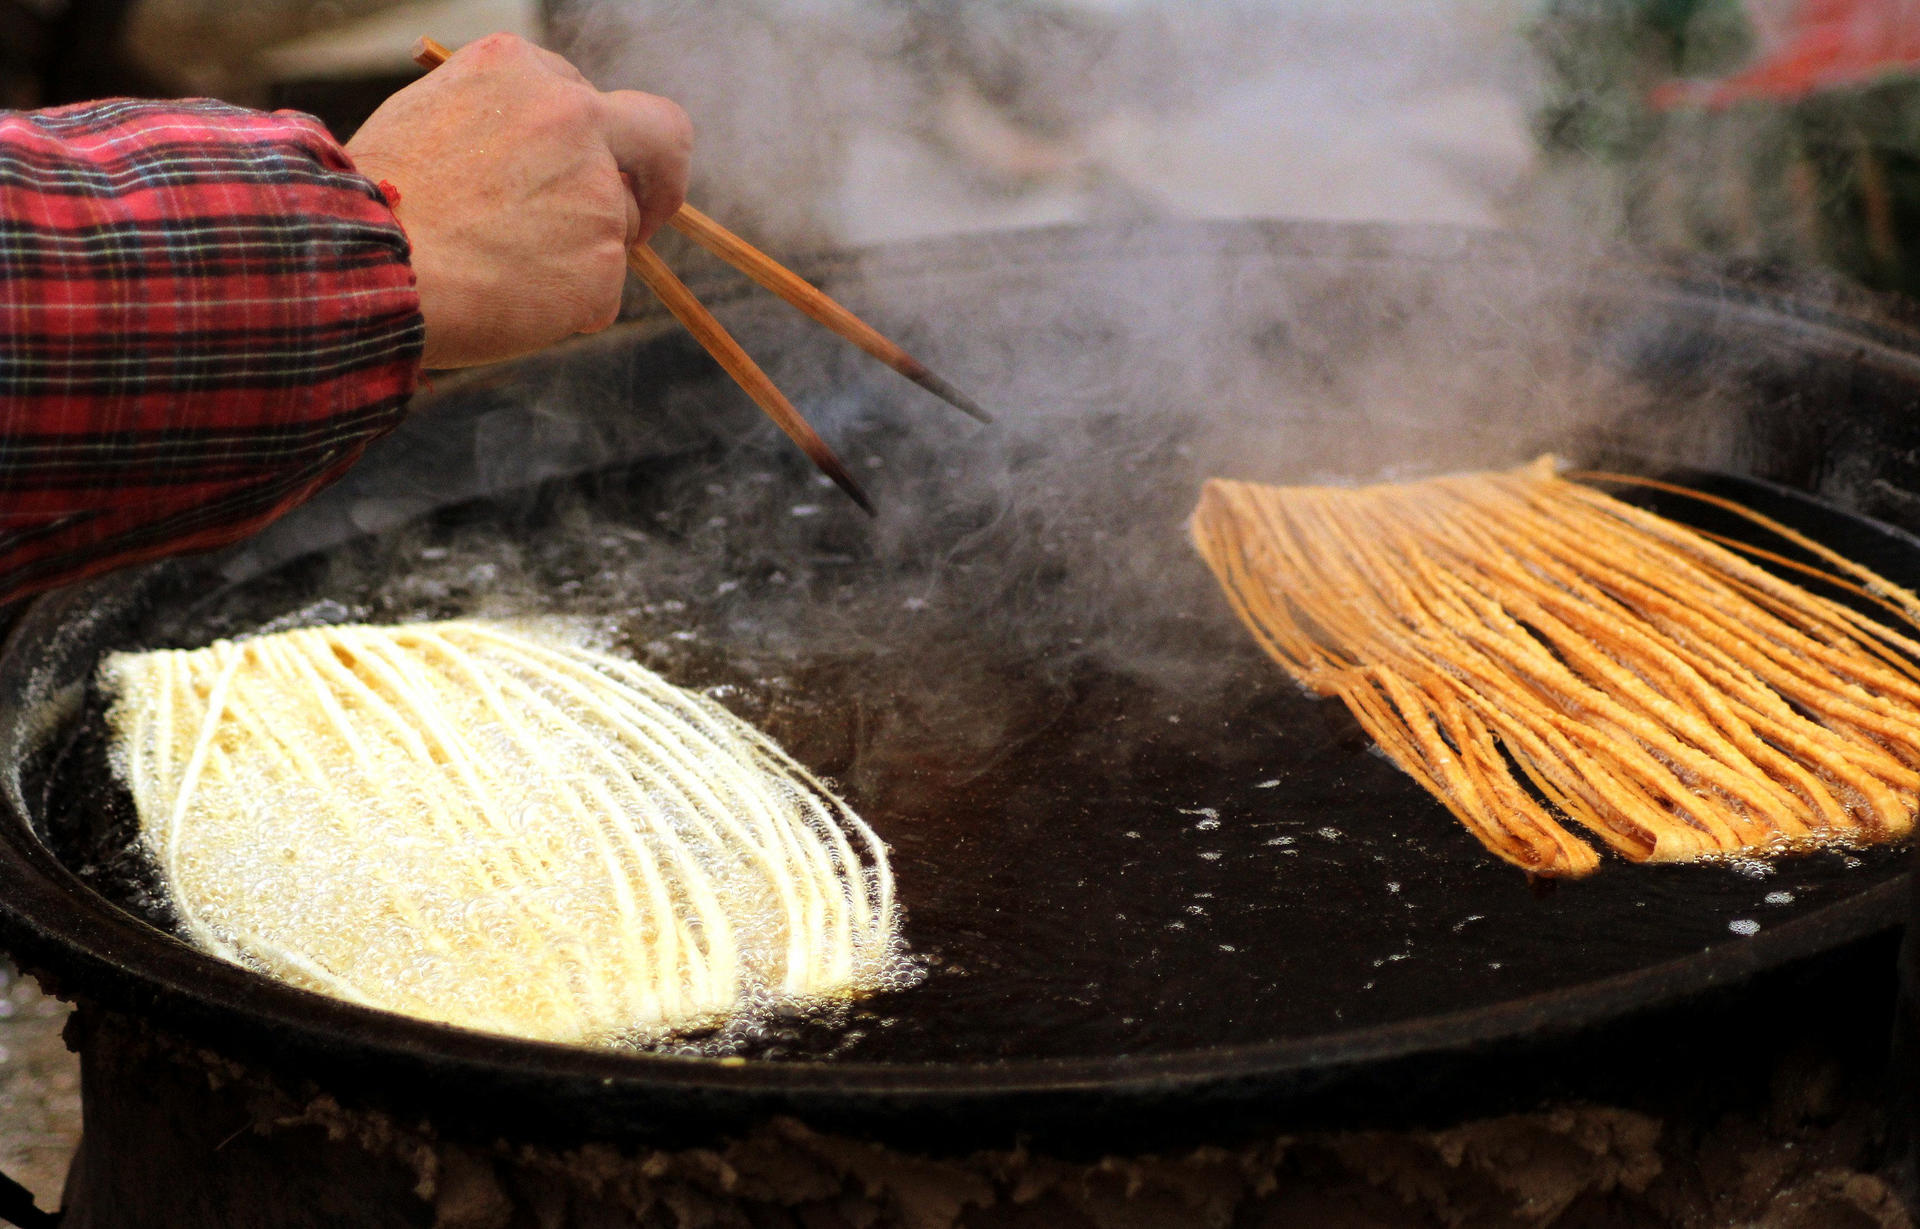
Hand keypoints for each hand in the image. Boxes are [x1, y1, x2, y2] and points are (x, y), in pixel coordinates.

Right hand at [345, 33, 690, 368]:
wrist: (359, 266)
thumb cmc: (376, 205)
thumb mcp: (430, 122)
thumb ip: (501, 127)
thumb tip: (536, 163)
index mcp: (521, 70)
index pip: (590, 100)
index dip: (593, 143)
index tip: (590, 170)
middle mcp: (571, 117)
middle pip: (660, 136)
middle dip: (661, 177)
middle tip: (652, 215)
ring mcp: (594, 190)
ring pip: (619, 230)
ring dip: (578, 259)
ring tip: (497, 274)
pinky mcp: (603, 262)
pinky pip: (598, 294)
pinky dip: (562, 310)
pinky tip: (503, 305)